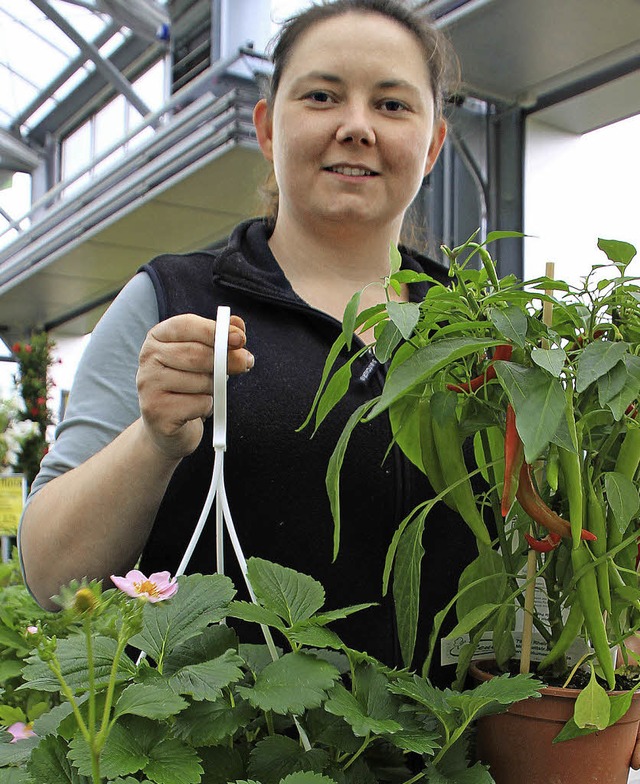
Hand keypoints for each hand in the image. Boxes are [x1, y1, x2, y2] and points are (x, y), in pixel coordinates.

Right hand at [137, 314, 251, 458]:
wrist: (167, 424)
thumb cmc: (189, 385)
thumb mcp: (206, 357)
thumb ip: (221, 338)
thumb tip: (237, 325)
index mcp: (157, 337)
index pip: (185, 325)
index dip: (214, 330)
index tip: (240, 338)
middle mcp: (147, 358)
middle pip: (195, 354)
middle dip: (227, 360)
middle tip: (246, 363)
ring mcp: (148, 385)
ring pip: (201, 381)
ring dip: (214, 388)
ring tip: (205, 392)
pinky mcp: (156, 411)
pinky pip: (199, 404)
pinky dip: (207, 407)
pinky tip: (196, 409)